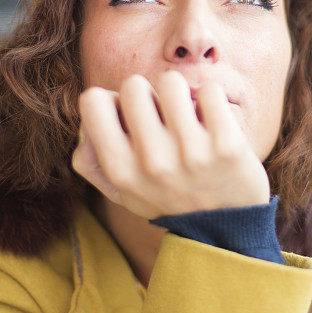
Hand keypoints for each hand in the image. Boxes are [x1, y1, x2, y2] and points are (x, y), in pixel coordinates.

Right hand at [72, 70, 270, 218]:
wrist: (226, 230)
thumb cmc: (170, 199)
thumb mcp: (123, 192)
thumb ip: (91, 160)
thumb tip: (85, 124)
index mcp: (120, 171)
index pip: (92, 100)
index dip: (113, 102)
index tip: (131, 119)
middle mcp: (152, 161)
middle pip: (133, 85)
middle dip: (149, 96)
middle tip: (164, 120)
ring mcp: (191, 152)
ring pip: (171, 82)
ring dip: (181, 94)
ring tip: (189, 119)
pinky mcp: (226, 144)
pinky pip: (209, 91)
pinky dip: (211, 101)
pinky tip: (213, 123)